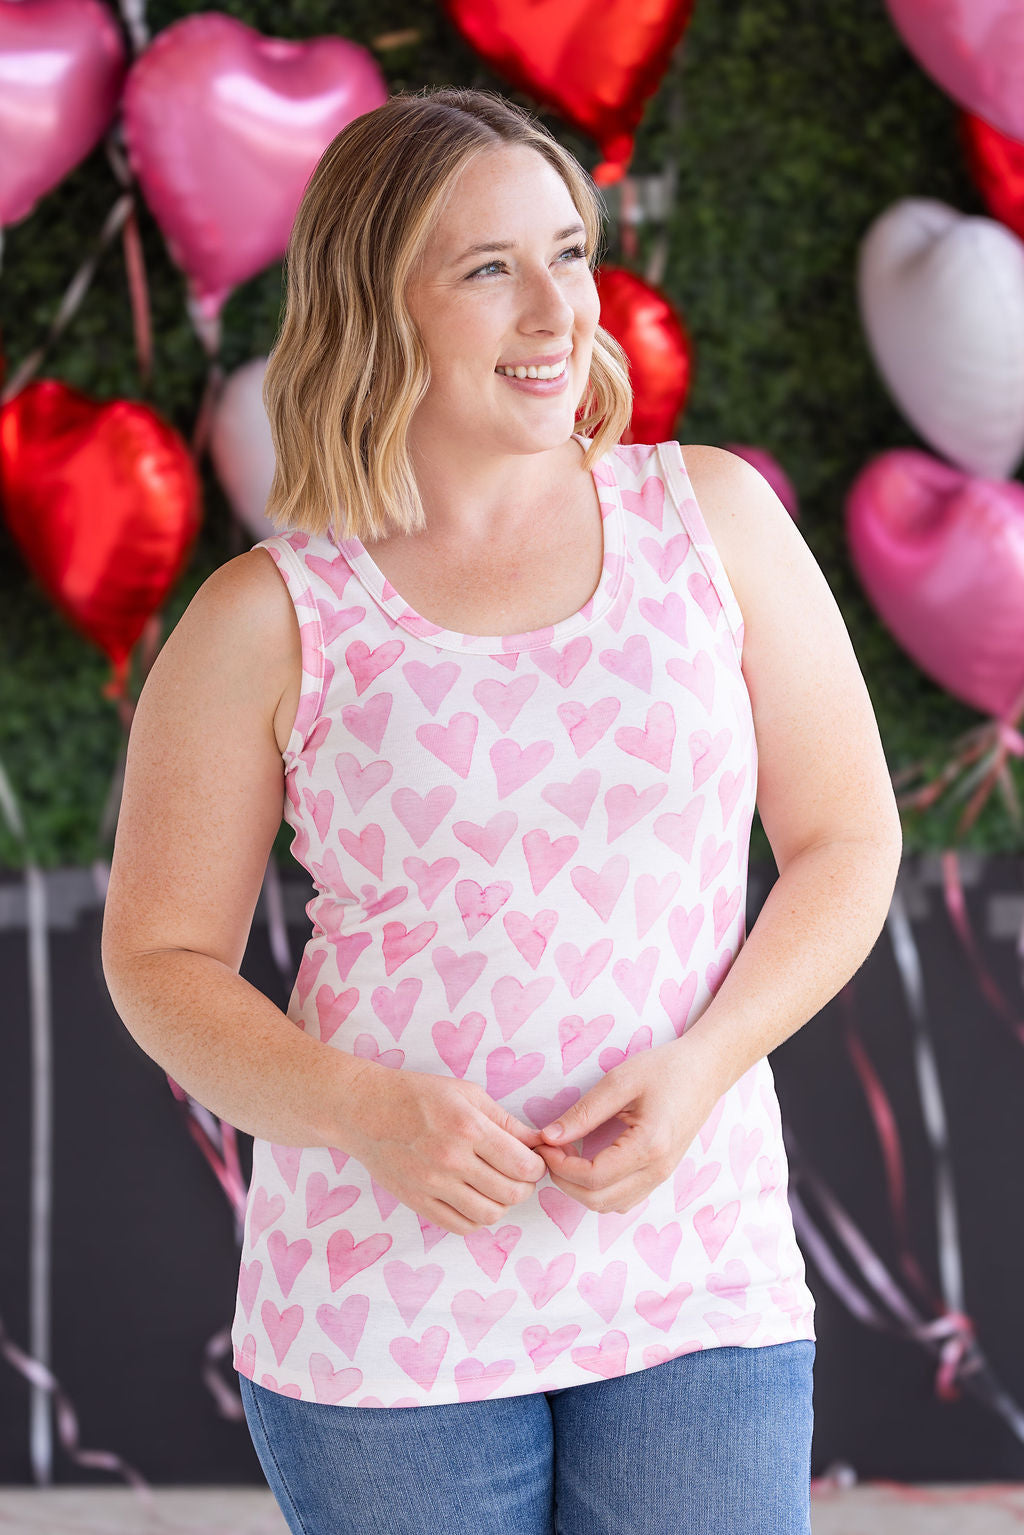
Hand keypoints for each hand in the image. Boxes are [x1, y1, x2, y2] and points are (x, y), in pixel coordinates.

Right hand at [344, 1063, 548, 1234]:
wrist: (364, 1109)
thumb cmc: (418, 1095)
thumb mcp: (466, 1094)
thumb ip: (505, 1120)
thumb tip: (538, 1143)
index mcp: (468, 1128)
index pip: (523, 1165)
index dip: (537, 1166)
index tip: (534, 1161)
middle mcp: (452, 1160)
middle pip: (511, 1194)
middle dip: (525, 1187)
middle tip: (521, 1176)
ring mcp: (433, 1185)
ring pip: (489, 1214)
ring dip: (503, 1205)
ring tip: (498, 1188)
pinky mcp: (417, 1202)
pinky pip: (460, 1226)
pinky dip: (477, 1219)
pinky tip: (476, 1200)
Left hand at [533, 1036, 725, 1214]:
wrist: (705, 1071)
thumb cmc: (665, 1069)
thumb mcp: (620, 1080)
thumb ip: (584, 1112)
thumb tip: (549, 1137)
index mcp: (649, 1146)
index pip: (593, 1177)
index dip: (560, 1166)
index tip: (543, 1144)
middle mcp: (658, 1170)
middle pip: (598, 1200)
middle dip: (564, 1181)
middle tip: (549, 1151)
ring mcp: (661, 1176)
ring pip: (610, 1205)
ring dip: (580, 1189)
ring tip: (566, 1155)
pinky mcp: (660, 1174)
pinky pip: (624, 1198)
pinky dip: (599, 1190)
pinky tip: (587, 1161)